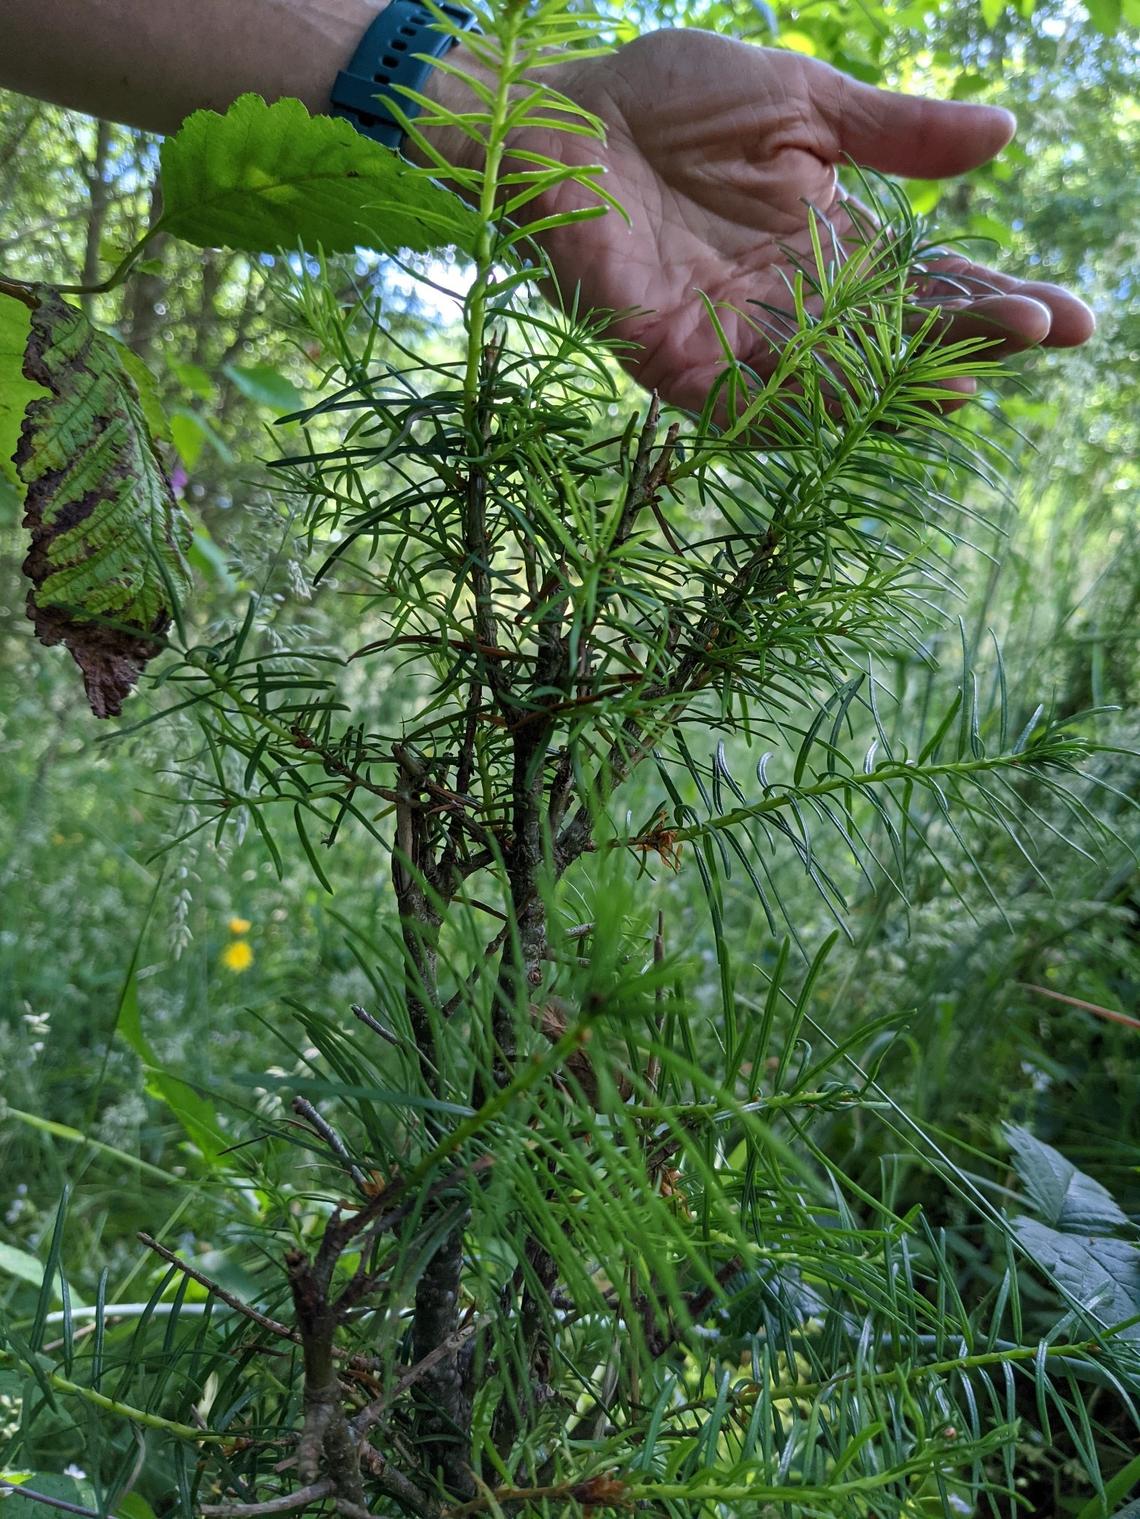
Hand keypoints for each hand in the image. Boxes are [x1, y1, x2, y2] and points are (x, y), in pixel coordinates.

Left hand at [434, 30, 1094, 412]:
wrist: (555, 116)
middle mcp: (792, 300)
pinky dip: (803, 408)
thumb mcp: (800, 100)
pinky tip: (864, 406)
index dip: (992, 297)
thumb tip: (1005, 134)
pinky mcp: (675, 361)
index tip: (1069, 315)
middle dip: (968, 336)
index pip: (926, 282)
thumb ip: (893, 131)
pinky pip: (746, 403)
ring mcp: (736, 337)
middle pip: (892, 336)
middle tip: (1041, 332)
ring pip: (833, 376)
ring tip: (970, 373)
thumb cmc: (668, 98)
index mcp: (827, 239)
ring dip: (899, 378)